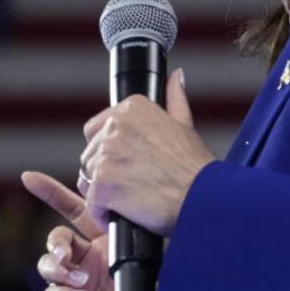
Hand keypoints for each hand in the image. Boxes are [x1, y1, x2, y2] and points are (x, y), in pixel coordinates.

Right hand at [21, 170, 150, 290]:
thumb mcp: (155, 256)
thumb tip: (129, 200)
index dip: (52, 193)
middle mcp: (88, 260)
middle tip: (66, 252)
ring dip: (59, 268)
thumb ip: (138, 230)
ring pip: (48, 266)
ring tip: (81, 279)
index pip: (75, 211)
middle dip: (55, 242)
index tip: (29, 178)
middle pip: (56, 239)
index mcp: (107, 240)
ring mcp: (77, 286)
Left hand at [79, 68, 215, 236]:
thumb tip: (175, 77)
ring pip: (87, 178)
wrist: (201, 199)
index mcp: (132, 109)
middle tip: (133, 184)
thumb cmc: (195, 168)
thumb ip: (174, 98)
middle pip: (90, 154)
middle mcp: (116, 126)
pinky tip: (126, 213)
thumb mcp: (185, 125)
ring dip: (103, 193)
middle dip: (105, 172)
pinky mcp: (103, 184)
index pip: (96, 128)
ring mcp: (107, 155)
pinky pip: (91, 203)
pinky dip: (104, 213)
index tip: (128, 163)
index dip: (109, 150)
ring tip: (131, 199)